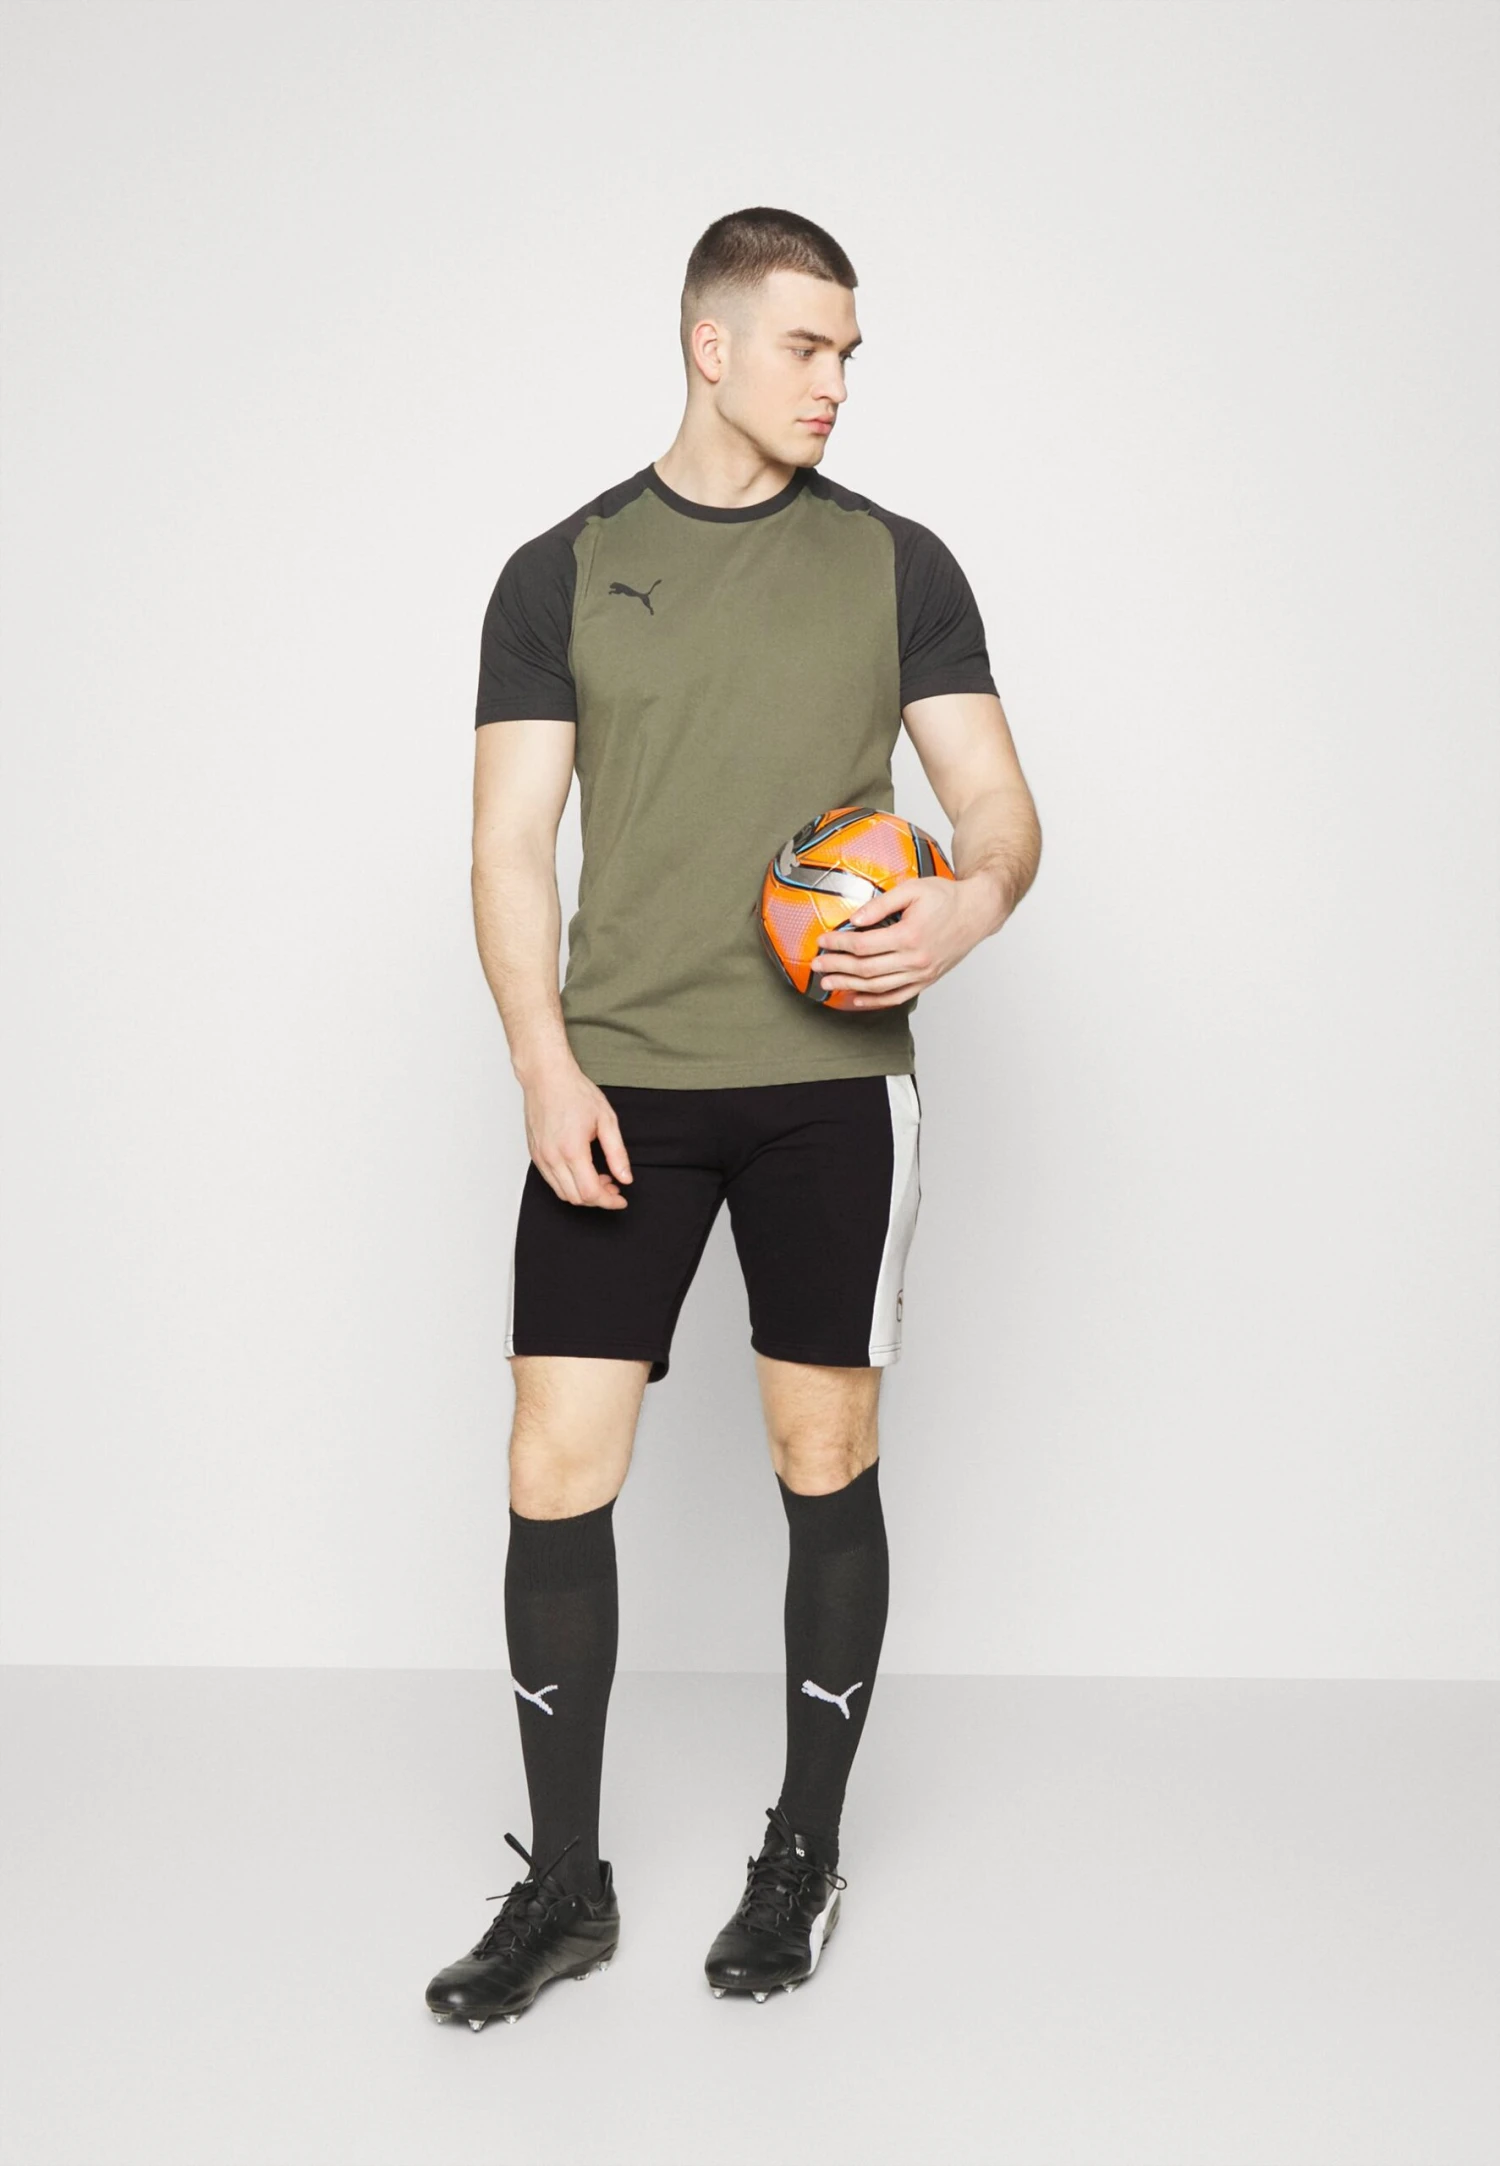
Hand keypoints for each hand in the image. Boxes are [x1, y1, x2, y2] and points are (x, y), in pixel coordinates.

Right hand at [521, 1060, 633, 1207]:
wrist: (546, 1077)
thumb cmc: (574, 1092)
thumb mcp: (606, 1120)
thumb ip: (617, 1153)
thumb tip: (625, 1178)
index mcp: (572, 1150)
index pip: (590, 1193)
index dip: (609, 1201)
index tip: (621, 1200)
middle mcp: (552, 1157)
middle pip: (576, 1198)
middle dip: (598, 1199)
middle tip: (613, 1186)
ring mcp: (540, 1157)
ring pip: (562, 1193)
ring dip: (583, 1193)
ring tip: (600, 1178)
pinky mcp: (535, 1154)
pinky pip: (551, 1181)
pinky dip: (569, 1184)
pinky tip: (582, 1171)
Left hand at [809, 875, 995, 1008]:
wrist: (977, 912)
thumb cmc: (946, 897)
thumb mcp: (913, 889)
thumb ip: (881, 904)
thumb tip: (854, 919)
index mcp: (910, 936)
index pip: (864, 944)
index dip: (839, 944)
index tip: (822, 941)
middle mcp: (916, 960)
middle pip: (866, 969)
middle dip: (837, 967)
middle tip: (816, 966)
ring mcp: (922, 974)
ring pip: (878, 987)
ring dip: (850, 986)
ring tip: (828, 983)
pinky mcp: (927, 980)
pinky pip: (897, 997)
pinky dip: (875, 1001)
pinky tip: (857, 999)